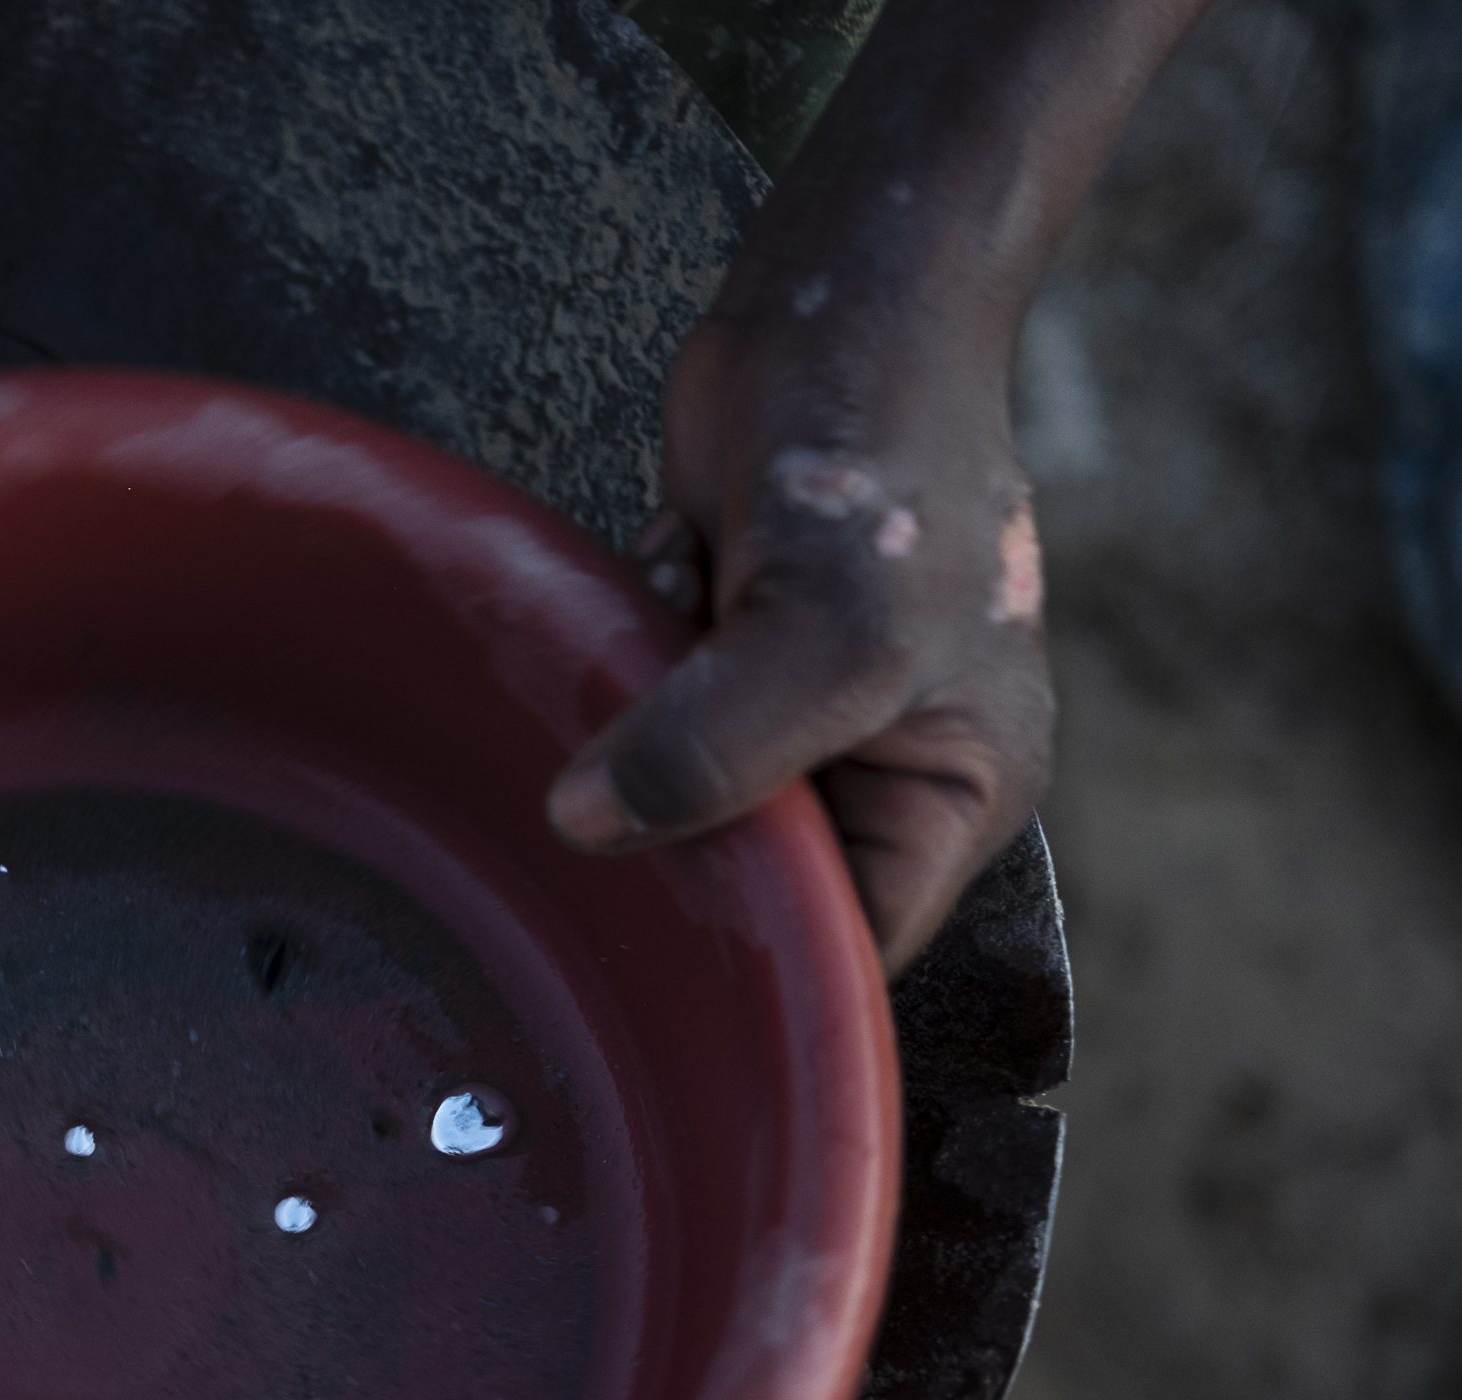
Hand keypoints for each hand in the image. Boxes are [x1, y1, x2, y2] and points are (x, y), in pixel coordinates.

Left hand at [546, 300, 1052, 975]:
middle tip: (623, 779)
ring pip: (668, 793)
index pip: (850, 945)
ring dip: (638, 727)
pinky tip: (665, 571)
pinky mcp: (708, 649)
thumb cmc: (887, 449)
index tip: (653, 953)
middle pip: (746, 876)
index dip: (763, 961)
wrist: (841, 297)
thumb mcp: (824, 631)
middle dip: (677, 829)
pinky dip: (621, 656)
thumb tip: (588, 827)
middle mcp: (873, 765)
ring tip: (678, 623)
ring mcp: (783, 707)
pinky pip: (629, 707)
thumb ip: (717, 751)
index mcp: (951, 792)